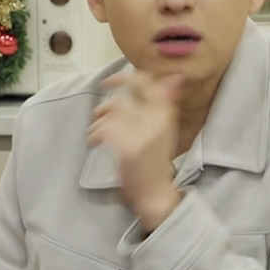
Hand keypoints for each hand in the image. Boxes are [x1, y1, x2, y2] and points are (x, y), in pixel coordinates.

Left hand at [89, 71, 184, 231]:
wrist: (155, 193)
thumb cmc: (156, 161)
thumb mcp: (165, 130)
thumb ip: (165, 103)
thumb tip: (175, 77)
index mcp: (166, 114)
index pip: (150, 83)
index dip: (130, 76)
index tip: (114, 78)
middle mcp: (157, 119)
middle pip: (132, 90)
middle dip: (112, 87)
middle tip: (101, 91)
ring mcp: (142, 132)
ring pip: (114, 109)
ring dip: (99, 118)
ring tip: (95, 128)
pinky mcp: (128, 148)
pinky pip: (105, 130)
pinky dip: (95, 135)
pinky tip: (94, 142)